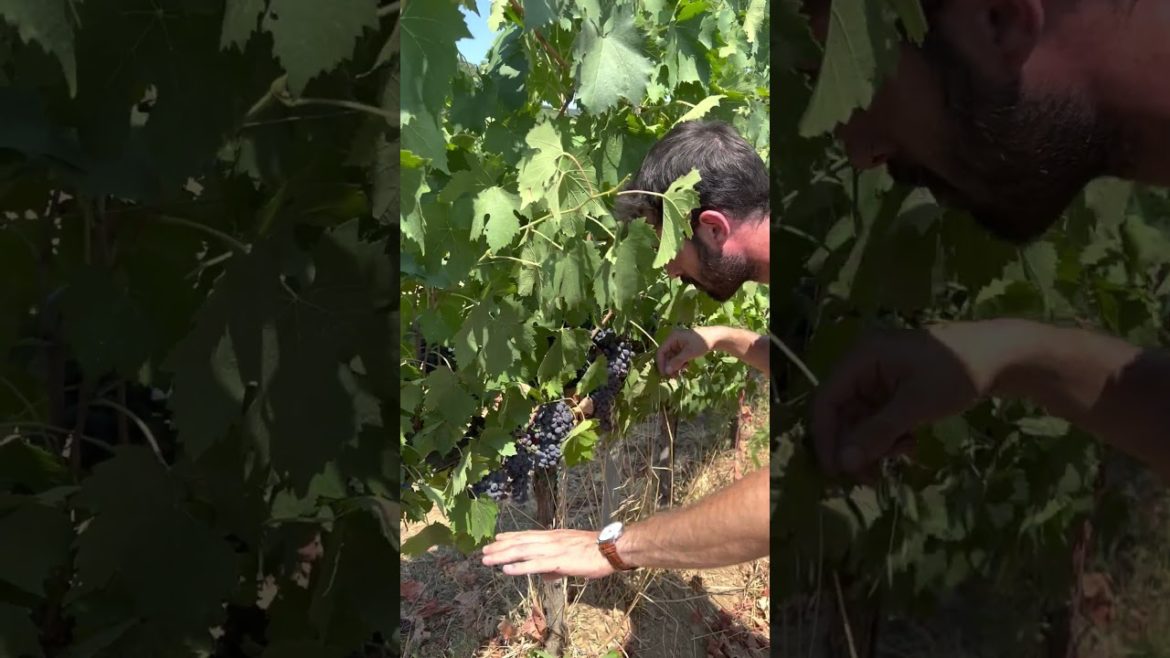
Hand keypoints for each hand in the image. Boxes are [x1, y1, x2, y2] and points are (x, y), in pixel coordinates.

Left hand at [481, 529, 614, 578]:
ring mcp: (553, 549)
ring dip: (503, 555)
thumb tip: (546, 576)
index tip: (496, 538)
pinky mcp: (558, 561)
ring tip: (487, 559)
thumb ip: (557, 566)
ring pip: (522, 551)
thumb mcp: (573, 556)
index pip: (528, 535)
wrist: (611, 548)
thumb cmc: (595, 553)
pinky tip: (506, 569)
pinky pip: (534, 564)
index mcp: (554, 537)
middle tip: (484, 550)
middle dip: (500, 547)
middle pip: (520, 542)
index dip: (511, 536)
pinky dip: (519, 566)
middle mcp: (550, 540)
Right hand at [656, 327, 717, 376]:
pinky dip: (681, 363)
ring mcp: (678, 343)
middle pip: (666, 355)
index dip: (661, 363)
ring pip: (672, 357)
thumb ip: (677, 362)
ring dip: (676, 365)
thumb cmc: (702, 343)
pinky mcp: (684, 347)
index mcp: (672, 338)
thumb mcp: (689, 353)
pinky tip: (687, 366)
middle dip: (670, 366)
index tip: (664, 374)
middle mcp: (673, 340)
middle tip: (674, 376)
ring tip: (683, 371)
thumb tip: (667, 371)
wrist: (716, 338)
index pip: (661, 352)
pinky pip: (678, 357)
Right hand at [812, 322, 1009, 476]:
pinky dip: (890, 435)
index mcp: (861, 357)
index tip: (835, 471)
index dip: (826, 437)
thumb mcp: (916, 405)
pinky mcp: (895, 388)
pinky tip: (911, 443)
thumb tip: (844, 464)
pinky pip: (879, 418)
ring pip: (861, 420)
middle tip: (870, 477)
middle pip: (842, 413)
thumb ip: (877, 433)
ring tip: (903, 453)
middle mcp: (863, 365)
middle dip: (855, 446)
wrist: (1002, 356)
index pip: (826, 400)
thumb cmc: (956, 373)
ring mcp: (879, 377)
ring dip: (875, 443)